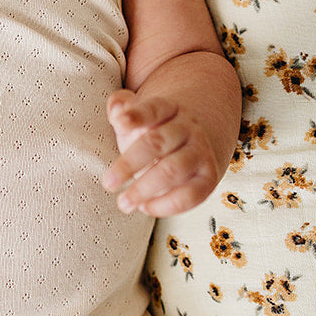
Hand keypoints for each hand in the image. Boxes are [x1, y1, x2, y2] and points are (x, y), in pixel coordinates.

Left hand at [101, 88, 223, 217]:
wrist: (197, 141)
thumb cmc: (154, 131)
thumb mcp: (138, 116)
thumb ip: (122, 107)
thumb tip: (116, 109)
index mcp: (168, 109)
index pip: (153, 108)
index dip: (137, 115)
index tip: (119, 122)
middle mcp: (188, 128)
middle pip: (158, 142)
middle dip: (130, 163)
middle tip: (108, 183)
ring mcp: (200, 153)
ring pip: (173, 170)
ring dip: (145, 189)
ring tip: (123, 203)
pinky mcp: (207, 178)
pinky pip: (190, 195)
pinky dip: (166, 205)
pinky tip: (145, 207)